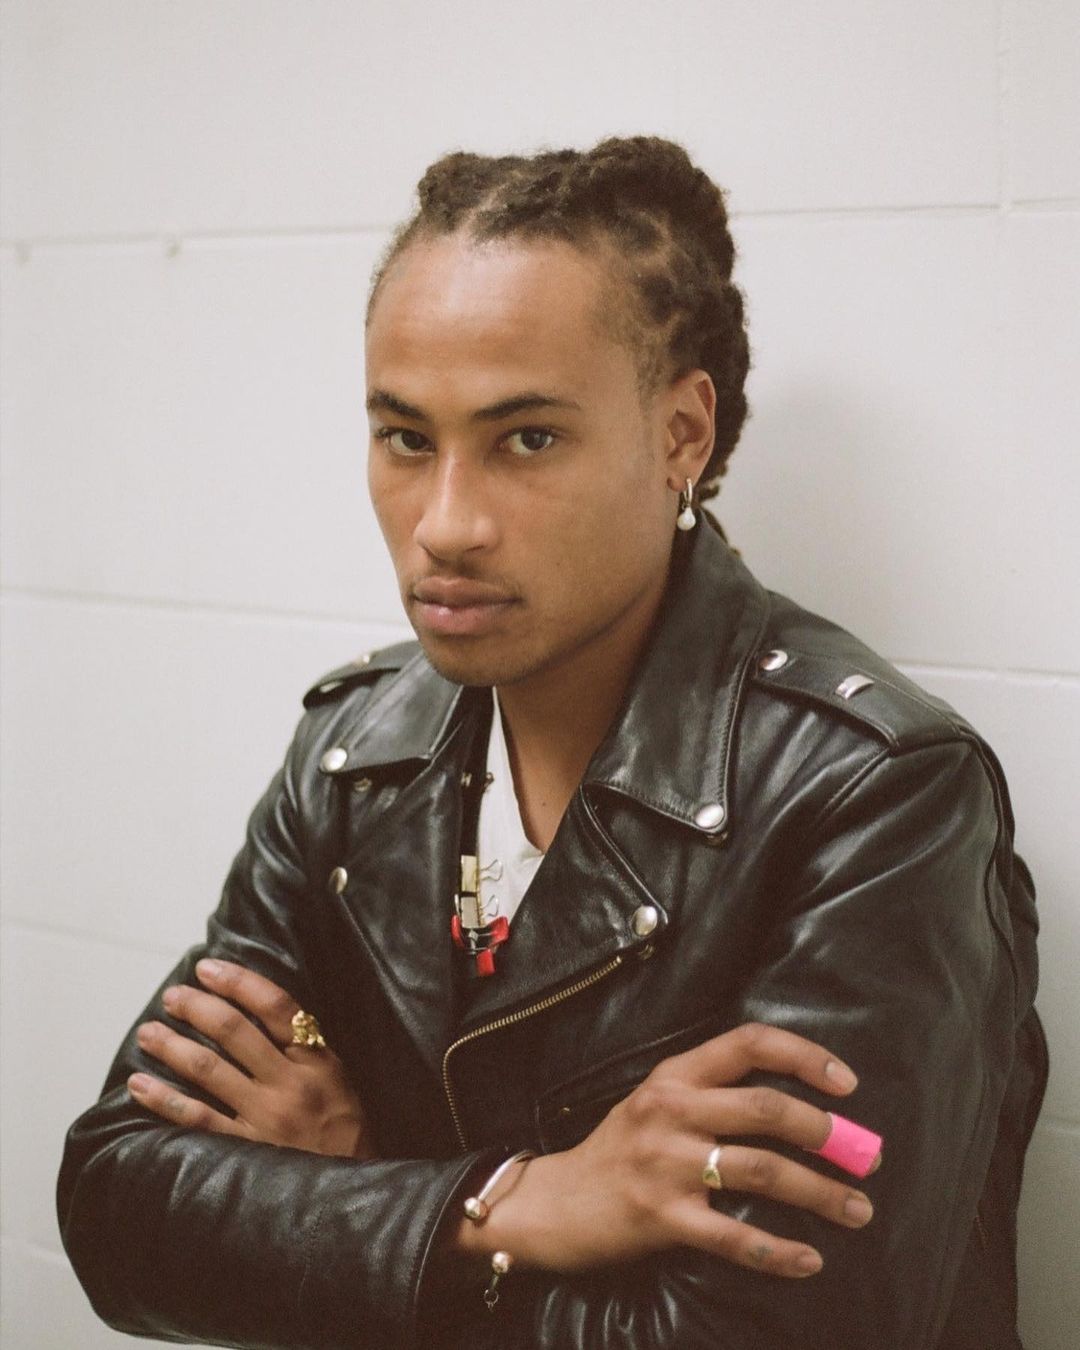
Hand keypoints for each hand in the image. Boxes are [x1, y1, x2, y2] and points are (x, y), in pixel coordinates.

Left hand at [128, 958, 375, 1159]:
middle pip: (235, 1032)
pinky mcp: (245, 1151)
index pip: (276, 1006)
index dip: (238, 982)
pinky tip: (139, 1085)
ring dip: (172, 1046)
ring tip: (149, 1032)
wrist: (355, 1191)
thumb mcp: (338, 1077)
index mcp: (317, 1060)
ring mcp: (265, 1118)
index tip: (207, 968)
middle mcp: (290, 1084)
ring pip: (208, 1070)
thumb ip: (305, 1047)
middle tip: (172, 997)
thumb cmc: (345, 1129)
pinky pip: (197, 1119)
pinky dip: (164, 1100)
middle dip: (197, 1008)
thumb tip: (257, 1010)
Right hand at [456, 1023, 878, 1278]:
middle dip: (826, 1133)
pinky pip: (733, 1236)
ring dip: (820, 1193)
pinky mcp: (661, 1217)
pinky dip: (778, 1250)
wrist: (554, 1204)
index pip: (748, 1044)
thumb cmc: (618, 1152)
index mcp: (673, 1075)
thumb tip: (795, 1104)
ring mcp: (664, 1164)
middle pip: (764, 1108)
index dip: (805, 1056)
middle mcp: (670, 1111)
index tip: (848, 1084)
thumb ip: (710, 1094)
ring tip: (858, 1211)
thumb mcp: (656, 1103)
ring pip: (760, 1170)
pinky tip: (809, 1260)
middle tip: (866, 1157)